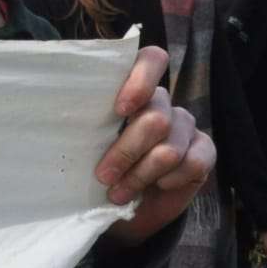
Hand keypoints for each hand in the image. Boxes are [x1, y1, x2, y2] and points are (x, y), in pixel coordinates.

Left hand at [96, 46, 216, 246]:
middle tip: (104, 176)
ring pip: (170, 148)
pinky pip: (192, 163)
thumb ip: (85, 129)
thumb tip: (62, 122)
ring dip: (141, 175)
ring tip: (119, 193)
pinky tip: (157, 186)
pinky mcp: (205, 150)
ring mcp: (186, 125)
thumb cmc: (101, 170)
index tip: (120, 110)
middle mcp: (163, 103)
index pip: (151, 60)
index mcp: (133, 90)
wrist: (128, 207)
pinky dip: (170, 180)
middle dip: (126, 152)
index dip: (140, 80)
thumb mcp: (86, 148)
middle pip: (155, 118)